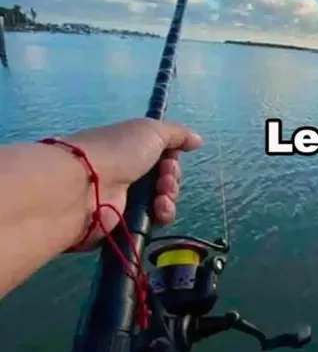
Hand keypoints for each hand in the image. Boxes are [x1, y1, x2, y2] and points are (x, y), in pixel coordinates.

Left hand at [65, 119, 202, 250]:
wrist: (85, 185)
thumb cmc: (118, 150)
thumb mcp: (151, 130)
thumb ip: (177, 134)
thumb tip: (198, 140)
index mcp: (130, 148)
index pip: (162, 155)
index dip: (172, 158)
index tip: (170, 158)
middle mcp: (127, 171)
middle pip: (165, 178)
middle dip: (172, 178)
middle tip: (164, 178)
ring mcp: (126, 197)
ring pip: (163, 199)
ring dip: (170, 196)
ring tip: (161, 196)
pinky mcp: (125, 220)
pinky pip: (154, 219)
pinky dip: (163, 214)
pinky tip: (159, 210)